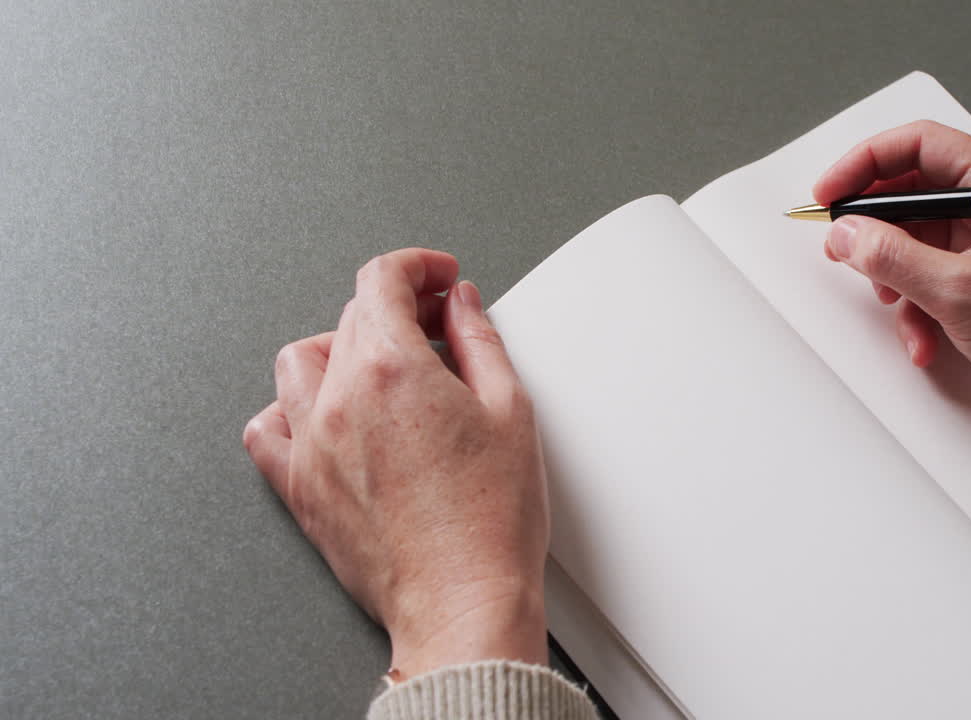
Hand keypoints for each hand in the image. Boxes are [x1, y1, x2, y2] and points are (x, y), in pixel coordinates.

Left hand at [242, 249, 548, 678]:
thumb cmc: (490, 522)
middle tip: (436, 326)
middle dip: (396, 309)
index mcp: (391, 369)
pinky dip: (290, 409)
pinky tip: (326, 415)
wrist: (462, 603)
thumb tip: (459, 304)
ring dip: (340, 349)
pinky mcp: (300, 489)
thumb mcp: (511, 410)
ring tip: (383, 366)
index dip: (416, 266)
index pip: (382, 280)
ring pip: (300, 363)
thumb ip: (480, 341)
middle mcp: (339, 400)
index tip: (437, 277)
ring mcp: (311, 446)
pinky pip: (266, 429)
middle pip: (350, 318)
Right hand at [815, 120, 970, 469]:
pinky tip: (924, 339)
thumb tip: (847, 233)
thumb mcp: (959, 293)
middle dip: (875, 227)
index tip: (830, 194)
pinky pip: (929, 280)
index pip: (921, 146)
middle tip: (842, 247)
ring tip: (892, 303)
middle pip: (912, 193)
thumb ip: (894, 257)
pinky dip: (916, 308)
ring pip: (915, 241)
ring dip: (894, 277)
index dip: (866, 164)